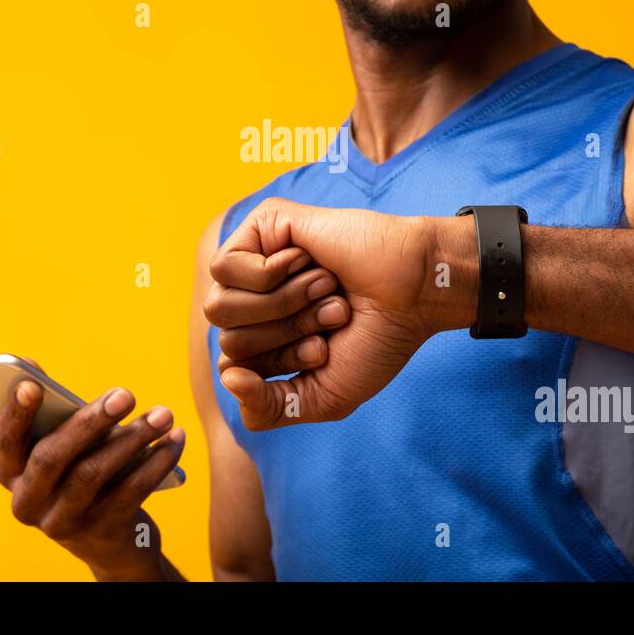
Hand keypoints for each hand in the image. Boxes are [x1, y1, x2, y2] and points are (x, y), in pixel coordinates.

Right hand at [0, 359, 186, 580]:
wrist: (110, 541)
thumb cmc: (82, 472)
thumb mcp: (65, 447)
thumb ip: (53, 414)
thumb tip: (32, 366)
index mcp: (11, 474)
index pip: (6, 441)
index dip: (15, 413)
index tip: (31, 383)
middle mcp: (28, 503)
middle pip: (52, 457)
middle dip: (90, 422)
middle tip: (125, 394)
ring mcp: (62, 522)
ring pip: (94, 473)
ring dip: (134, 438)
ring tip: (163, 414)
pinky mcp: (101, 533)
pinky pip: (130, 491)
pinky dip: (157, 461)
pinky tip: (175, 439)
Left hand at [205, 197, 475, 428]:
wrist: (414, 292)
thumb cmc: (376, 341)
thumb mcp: (320, 396)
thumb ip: (268, 408)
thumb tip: (227, 377)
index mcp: (267, 336)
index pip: (232, 367)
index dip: (278, 366)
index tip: (324, 352)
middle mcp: (256, 299)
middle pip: (225, 337)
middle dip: (284, 335)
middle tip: (332, 315)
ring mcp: (256, 261)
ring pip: (218, 304)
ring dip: (281, 306)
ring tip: (323, 290)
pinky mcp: (261, 226)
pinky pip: (225, 267)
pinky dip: (272, 276)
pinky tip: (308, 262)